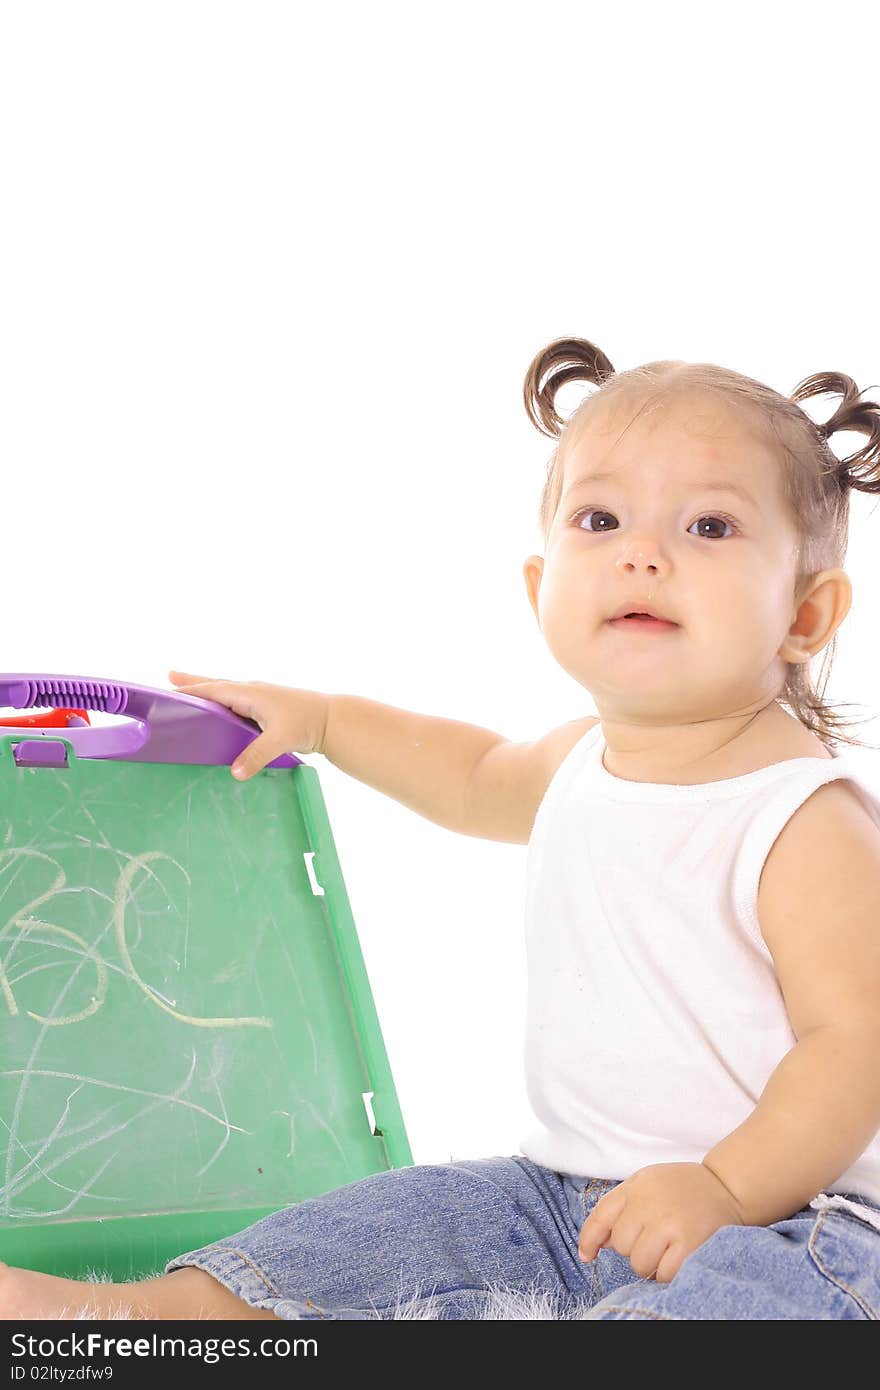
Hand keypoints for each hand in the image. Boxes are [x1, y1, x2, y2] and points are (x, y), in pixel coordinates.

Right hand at [167, 670, 328, 778]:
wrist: (332, 720)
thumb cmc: (307, 723)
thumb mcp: (281, 739)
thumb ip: (256, 755)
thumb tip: (234, 773)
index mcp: (250, 693)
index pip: (213, 690)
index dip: (190, 690)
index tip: (167, 690)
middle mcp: (252, 691)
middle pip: (216, 684)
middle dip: (193, 682)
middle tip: (169, 675)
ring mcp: (259, 698)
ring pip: (226, 691)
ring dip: (206, 689)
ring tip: (187, 687)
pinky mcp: (266, 709)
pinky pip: (236, 702)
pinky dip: (221, 702)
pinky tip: (220, 710)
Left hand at [577, 1162, 746, 1283]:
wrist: (727, 1187)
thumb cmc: (683, 1189)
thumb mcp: (647, 1184)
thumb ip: (623, 1207)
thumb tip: (603, 1242)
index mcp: (636, 1186)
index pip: (601, 1216)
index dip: (588, 1240)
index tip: (587, 1255)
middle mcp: (649, 1203)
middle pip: (621, 1246)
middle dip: (634, 1248)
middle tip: (655, 1237)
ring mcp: (669, 1224)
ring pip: (639, 1264)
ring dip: (651, 1263)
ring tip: (668, 1247)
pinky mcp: (689, 1244)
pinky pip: (663, 1274)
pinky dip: (669, 1271)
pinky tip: (680, 1254)